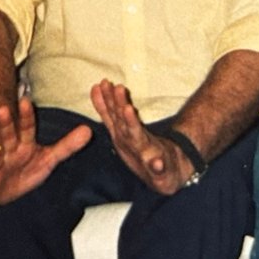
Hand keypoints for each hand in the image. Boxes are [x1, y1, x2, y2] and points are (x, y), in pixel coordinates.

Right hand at [0, 97, 90, 206]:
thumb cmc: (25, 171)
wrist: (4, 193)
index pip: (26, 128)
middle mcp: (7, 151)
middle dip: (4, 125)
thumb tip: (89, 130)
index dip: (25, 116)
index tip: (25, 100)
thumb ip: (67, 146)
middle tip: (2, 109)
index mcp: (22, 144)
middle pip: (7, 136)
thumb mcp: (48, 160)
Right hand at [90, 79, 192, 194]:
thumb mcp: (123, 128)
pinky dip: (156, 166)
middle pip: (122, 122)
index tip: (104, 83)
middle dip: (119, 106)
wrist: (162, 175)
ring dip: (132, 125)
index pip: (114, 114)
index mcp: (122, 134)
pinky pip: (156, 169)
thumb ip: (109, 111)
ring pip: (137, 139)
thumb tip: (95, 86)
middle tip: (118, 88)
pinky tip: (157, 163)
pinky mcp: (156, 171)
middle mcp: (130, 143)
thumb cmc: (141, 150)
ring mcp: (143, 157)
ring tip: (129, 109)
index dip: (108, 99)